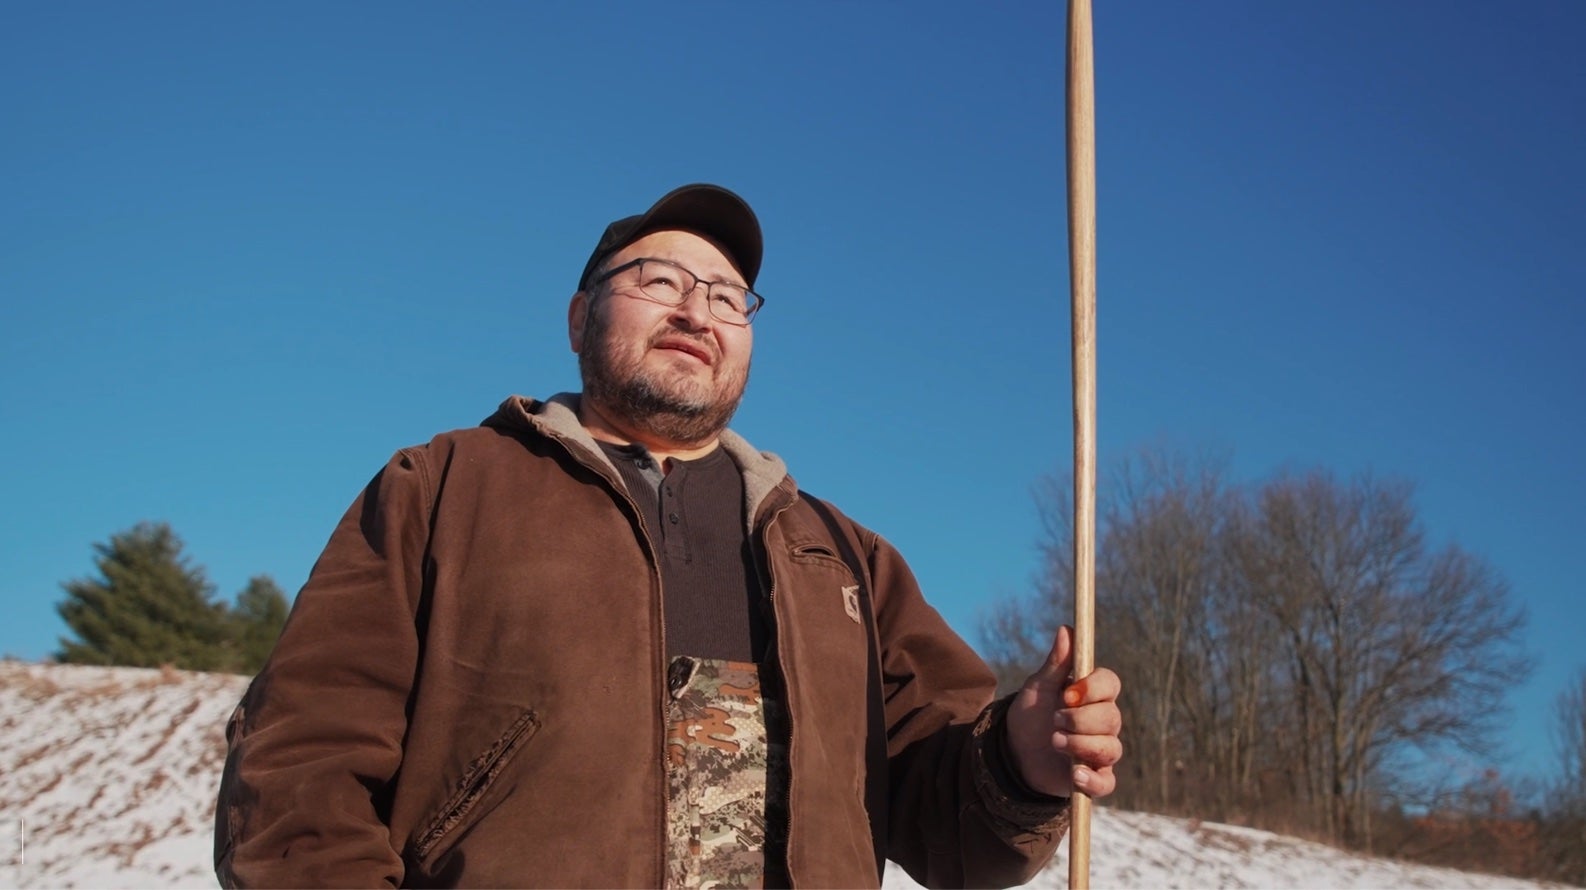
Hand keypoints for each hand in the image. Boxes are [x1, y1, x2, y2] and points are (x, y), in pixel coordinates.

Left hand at [1005, 625, 1122, 798]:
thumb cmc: (1031, 715)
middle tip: (1055, 720)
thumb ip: (1055, 664)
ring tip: (1055, 741)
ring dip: (1081, 745)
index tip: (1068, 693)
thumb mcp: (1038, 688)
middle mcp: (1103, 722)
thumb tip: (1066, 629)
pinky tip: (1075, 773)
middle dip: (1081, 719)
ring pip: (1110, 747)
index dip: (1093, 688)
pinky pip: (1107, 782)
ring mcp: (1101, 750)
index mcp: (1092, 695)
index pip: (1111, 684)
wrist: (1014, 752)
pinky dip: (1093, 779)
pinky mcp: (1094, 777)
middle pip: (1112, 717)